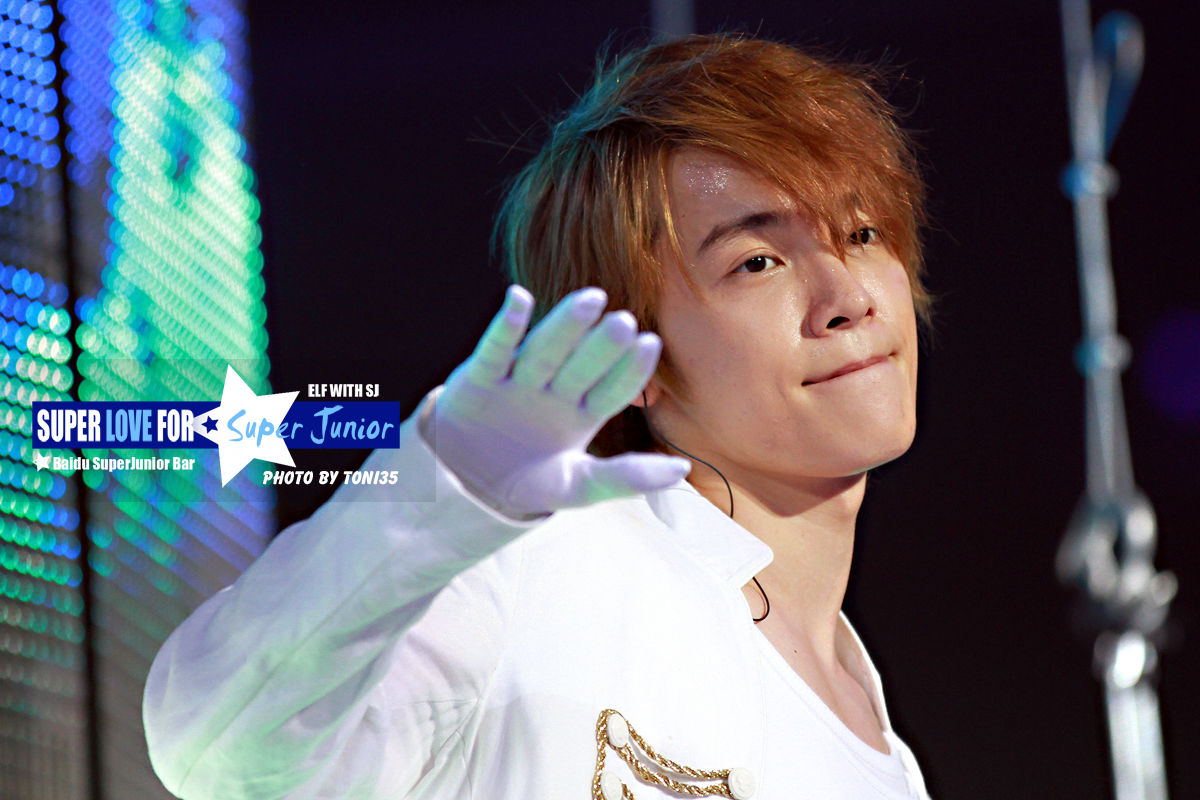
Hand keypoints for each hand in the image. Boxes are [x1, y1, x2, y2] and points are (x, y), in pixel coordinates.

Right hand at [423, 285, 690, 516]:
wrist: (467, 488)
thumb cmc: (529, 481)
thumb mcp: (579, 487)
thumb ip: (627, 478)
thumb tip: (683, 469)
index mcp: (582, 413)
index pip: (612, 389)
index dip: (630, 370)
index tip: (651, 344)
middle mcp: (554, 390)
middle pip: (581, 364)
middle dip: (601, 345)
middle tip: (625, 320)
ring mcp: (518, 382)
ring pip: (545, 351)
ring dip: (564, 325)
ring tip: (591, 299)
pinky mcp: (480, 379)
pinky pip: (495, 350)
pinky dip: (506, 326)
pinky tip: (519, 298)